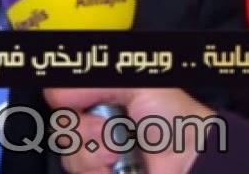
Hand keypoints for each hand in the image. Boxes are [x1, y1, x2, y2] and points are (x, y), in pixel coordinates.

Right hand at [44, 88, 216, 173]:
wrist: (194, 162)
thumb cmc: (174, 121)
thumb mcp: (136, 86)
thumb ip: (94, 82)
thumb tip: (54, 93)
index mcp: (99, 106)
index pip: (61, 105)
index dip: (67, 106)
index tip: (82, 106)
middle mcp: (95, 133)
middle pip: (60, 132)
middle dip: (85, 132)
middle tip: (111, 132)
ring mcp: (97, 162)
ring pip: (69, 158)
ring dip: (95, 157)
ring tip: (121, 156)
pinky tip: (118, 170)